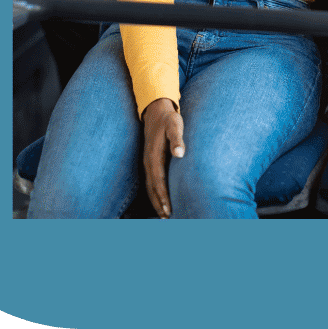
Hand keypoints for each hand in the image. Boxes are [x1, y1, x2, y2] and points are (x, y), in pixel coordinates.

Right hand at [142, 97, 184, 218]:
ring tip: (164, 214)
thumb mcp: (175, 125)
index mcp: (154, 156)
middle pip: (152, 188)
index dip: (163, 197)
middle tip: (167, 218)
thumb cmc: (169, 118)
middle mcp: (148, 161)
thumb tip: (180, 153)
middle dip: (159, 203)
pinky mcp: (149, 160)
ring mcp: (147, 161)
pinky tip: (160, 198)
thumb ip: (177, 139)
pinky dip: (154, 192)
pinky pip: (151, 180)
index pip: (158, 182)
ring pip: (150, 185)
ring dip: (156, 200)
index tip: (168, 210)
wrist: (156, 110)